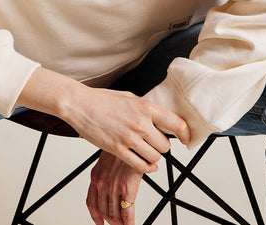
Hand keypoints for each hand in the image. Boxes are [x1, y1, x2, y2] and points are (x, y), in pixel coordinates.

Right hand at [17, 67, 189, 171]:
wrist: (80, 104)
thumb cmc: (102, 99)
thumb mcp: (129, 97)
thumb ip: (146, 109)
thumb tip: (161, 118)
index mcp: (145, 107)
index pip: (176, 123)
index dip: (185, 133)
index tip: (186, 139)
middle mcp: (140, 123)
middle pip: (165, 145)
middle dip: (162, 146)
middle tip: (156, 144)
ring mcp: (129, 137)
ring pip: (155, 157)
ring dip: (153, 157)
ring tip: (147, 152)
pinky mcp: (118, 149)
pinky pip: (141, 165)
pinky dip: (147, 168)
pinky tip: (146, 164)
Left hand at [87, 151, 142, 224]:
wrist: (131, 137)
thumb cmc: (120, 146)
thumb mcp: (106, 159)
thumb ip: (105, 174)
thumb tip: (111, 187)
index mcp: (95, 176)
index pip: (91, 202)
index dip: (96, 216)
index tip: (99, 223)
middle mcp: (102, 183)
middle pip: (104, 211)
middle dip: (111, 221)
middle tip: (117, 224)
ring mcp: (113, 187)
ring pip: (114, 214)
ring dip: (119, 223)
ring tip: (124, 224)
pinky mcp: (127, 188)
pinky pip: (127, 213)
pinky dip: (128, 223)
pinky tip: (130, 224)